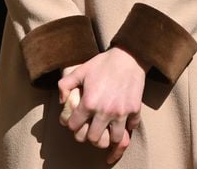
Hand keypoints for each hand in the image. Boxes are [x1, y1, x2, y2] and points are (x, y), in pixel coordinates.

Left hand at [58, 49, 144, 163]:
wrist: (128, 56)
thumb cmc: (103, 63)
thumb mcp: (81, 70)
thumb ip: (65, 84)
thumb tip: (61, 101)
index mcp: (89, 102)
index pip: (75, 127)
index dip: (73, 125)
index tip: (76, 122)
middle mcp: (105, 111)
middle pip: (94, 138)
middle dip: (90, 136)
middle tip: (91, 129)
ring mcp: (121, 112)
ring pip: (115, 140)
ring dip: (110, 137)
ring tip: (107, 131)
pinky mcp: (134, 110)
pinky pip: (131, 128)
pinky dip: (127, 127)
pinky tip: (123, 123)